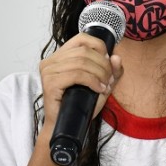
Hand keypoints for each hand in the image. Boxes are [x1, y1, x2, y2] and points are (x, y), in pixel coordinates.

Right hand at [25, 33, 123, 165]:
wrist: (66, 127)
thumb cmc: (79, 106)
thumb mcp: (101, 86)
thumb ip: (111, 72)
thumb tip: (117, 58)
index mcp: (60, 56)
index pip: (82, 38)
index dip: (99, 47)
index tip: (108, 62)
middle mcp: (51, 61)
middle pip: (84, 51)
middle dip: (103, 65)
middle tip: (109, 79)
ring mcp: (48, 71)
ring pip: (81, 62)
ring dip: (99, 73)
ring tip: (104, 86)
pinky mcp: (50, 83)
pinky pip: (77, 74)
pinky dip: (92, 81)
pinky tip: (98, 89)